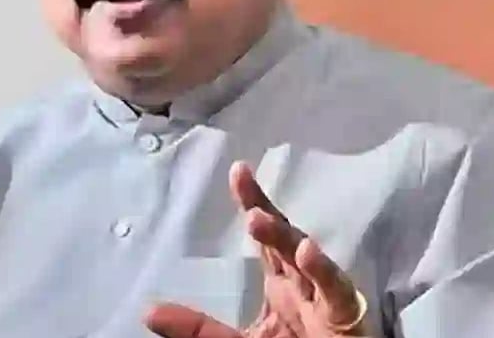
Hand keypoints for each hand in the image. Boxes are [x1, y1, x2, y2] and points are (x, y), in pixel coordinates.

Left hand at [145, 161, 368, 337]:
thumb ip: (198, 329)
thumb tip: (149, 311)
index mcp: (282, 282)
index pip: (266, 236)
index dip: (253, 202)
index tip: (238, 170)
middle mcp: (303, 282)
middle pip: (284, 235)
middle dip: (264, 207)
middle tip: (242, 178)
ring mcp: (324, 297)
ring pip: (305, 259)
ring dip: (283, 237)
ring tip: (257, 218)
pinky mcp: (344, 316)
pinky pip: (335, 291)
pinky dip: (323, 270)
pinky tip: (307, 250)